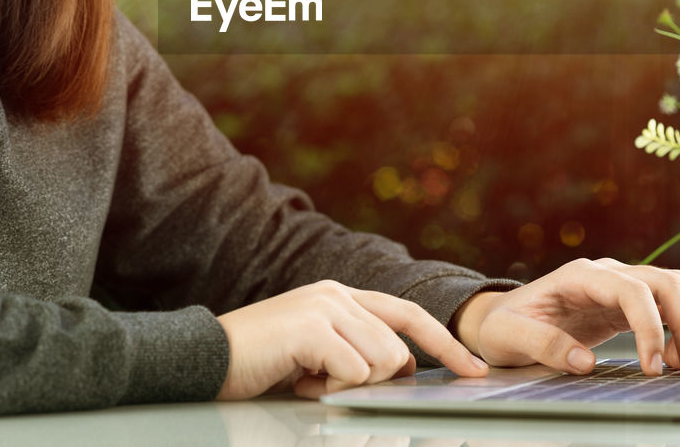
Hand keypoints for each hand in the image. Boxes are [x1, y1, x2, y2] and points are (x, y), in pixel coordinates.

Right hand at [215, 280, 489, 399]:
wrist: (205, 358)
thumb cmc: (258, 363)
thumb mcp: (315, 352)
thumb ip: (354, 349)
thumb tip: (400, 370)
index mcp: (339, 295)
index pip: (407, 314)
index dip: (444, 342)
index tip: (473, 369)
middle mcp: (335, 293)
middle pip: (396, 350)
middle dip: (371, 381)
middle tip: (320, 382)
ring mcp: (324, 306)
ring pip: (380, 363)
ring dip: (346, 385)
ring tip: (304, 378)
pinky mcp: (311, 327)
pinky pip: (353, 372)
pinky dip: (327, 387)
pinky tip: (296, 378)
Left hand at [452, 258, 679, 376]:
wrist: (498, 320)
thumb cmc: (501, 326)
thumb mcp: (507, 336)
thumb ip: (541, 344)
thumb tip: (583, 361)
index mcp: (578, 275)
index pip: (630, 289)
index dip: (648, 325)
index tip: (651, 365)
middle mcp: (603, 274)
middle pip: (663, 281)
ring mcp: (616, 287)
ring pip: (671, 289)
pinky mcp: (622, 306)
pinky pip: (663, 308)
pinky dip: (677, 330)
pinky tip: (673, 360)